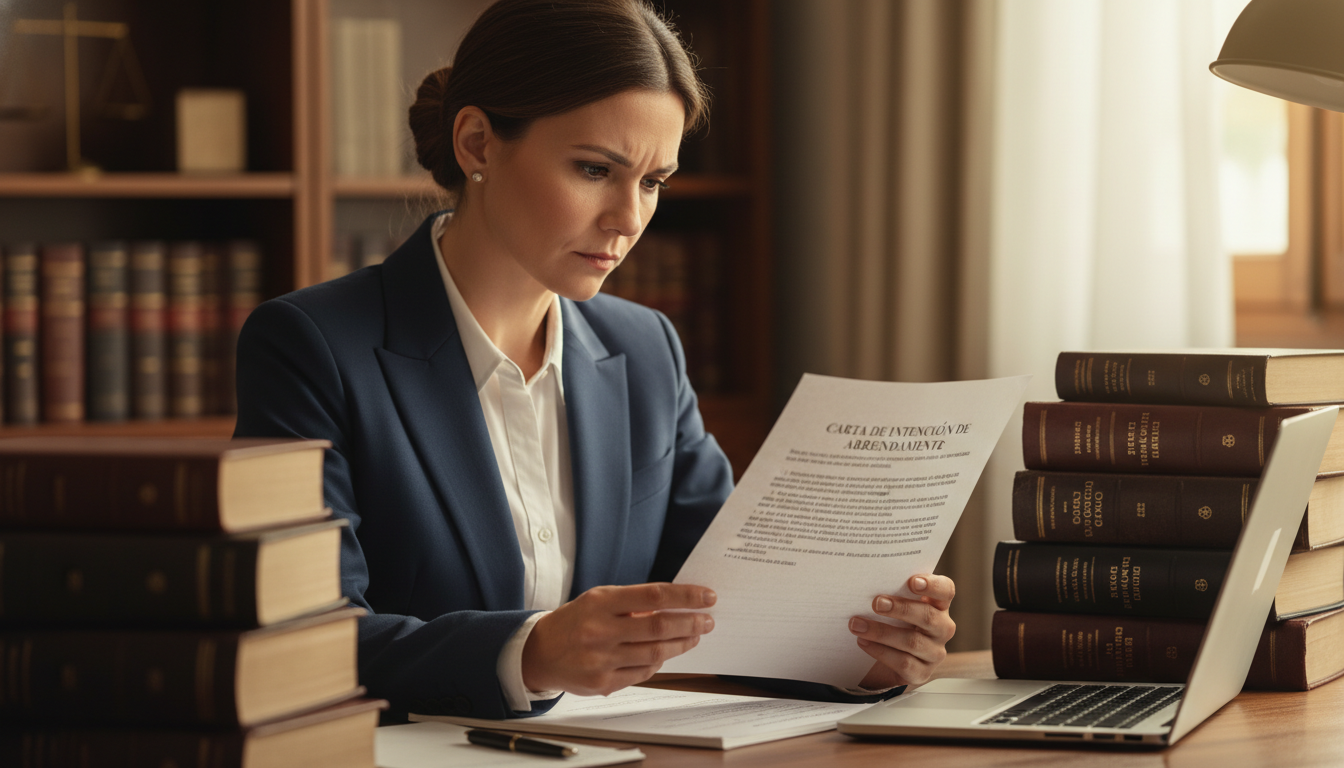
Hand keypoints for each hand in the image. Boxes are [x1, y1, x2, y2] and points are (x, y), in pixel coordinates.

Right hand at [521, 583, 715, 695]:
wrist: (539, 653)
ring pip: (655, 653)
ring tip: (694, 636)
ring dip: (681, 645)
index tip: (707, 597)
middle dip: (690, 624)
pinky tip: (665, 654)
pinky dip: (659, 662)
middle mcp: (601, 630)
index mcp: (601, 603)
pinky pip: (643, 673)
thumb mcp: (599, 600)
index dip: (685, 597)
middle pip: (659, 627)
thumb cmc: (575, 622)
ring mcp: (602, 659)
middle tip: (708, 621)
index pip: (654, 596)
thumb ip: (633, 603)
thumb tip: (675, 606)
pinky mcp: (603, 683)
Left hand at [850, 574, 955, 688]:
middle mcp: (942, 629)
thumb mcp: (897, 607)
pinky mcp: (922, 673)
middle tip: (876, 603)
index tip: (912, 581)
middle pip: (928, 617)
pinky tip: (863, 642)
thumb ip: (892, 593)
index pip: (946, 591)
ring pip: (913, 642)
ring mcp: (935, 653)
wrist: (889, 660)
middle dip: (901, 609)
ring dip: (881, 632)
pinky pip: (903, 663)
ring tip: (857, 624)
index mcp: (939, 606)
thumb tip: (866, 583)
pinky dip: (880, 651)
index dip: (933, 585)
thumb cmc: (893, 622)